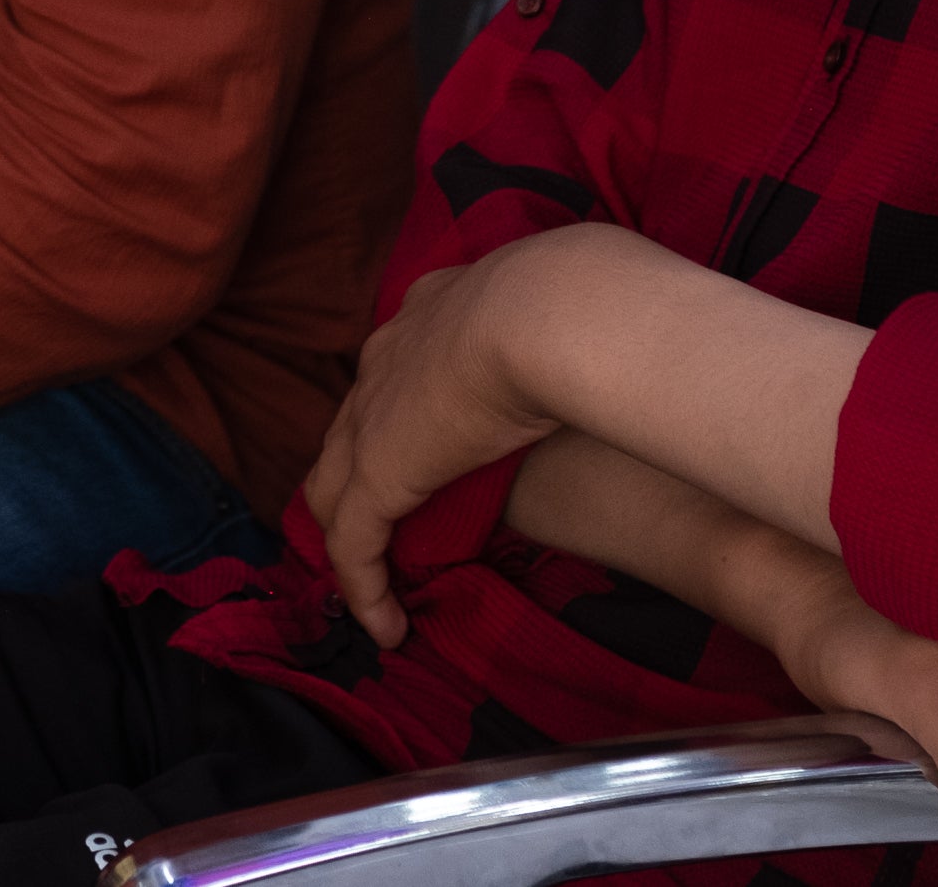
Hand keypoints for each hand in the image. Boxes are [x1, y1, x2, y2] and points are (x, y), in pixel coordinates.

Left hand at [306, 237, 585, 648]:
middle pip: (353, 423)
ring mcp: (373, 411)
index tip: (438, 443)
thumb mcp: (573, 319)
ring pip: (337, 485)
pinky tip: (387, 628)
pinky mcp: (378, 469)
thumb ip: (563, 343)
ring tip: (378, 582)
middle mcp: (391, 353)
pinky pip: (353, 543)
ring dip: (353, 535)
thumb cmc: (589, 310)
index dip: (410, 407)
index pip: (402, 364)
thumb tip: (600, 362)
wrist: (559, 314)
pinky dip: (365, 587)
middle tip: (394, 525)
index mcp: (437, 309)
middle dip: (362, 472)